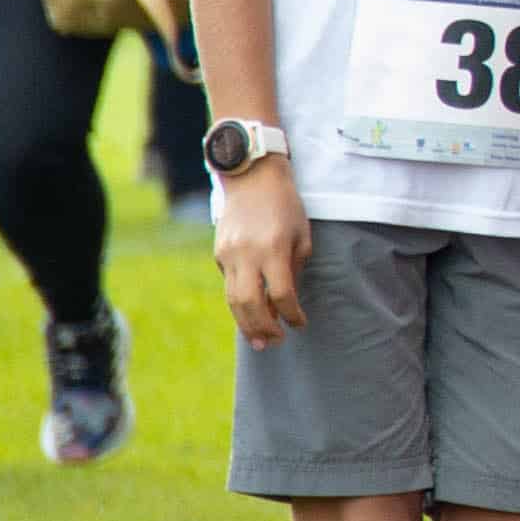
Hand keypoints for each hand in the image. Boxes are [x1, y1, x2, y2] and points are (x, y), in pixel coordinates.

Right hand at [215, 163, 310, 347]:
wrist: (252, 177)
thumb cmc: (285, 205)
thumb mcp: (301, 234)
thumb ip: (294, 268)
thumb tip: (287, 300)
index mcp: (272, 249)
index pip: (282, 294)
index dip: (292, 314)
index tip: (300, 324)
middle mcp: (247, 254)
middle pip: (251, 304)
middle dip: (263, 328)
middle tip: (275, 343)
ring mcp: (228, 255)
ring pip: (233, 299)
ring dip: (245, 324)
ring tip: (258, 341)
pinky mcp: (218, 253)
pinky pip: (228, 285)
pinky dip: (239, 303)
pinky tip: (249, 314)